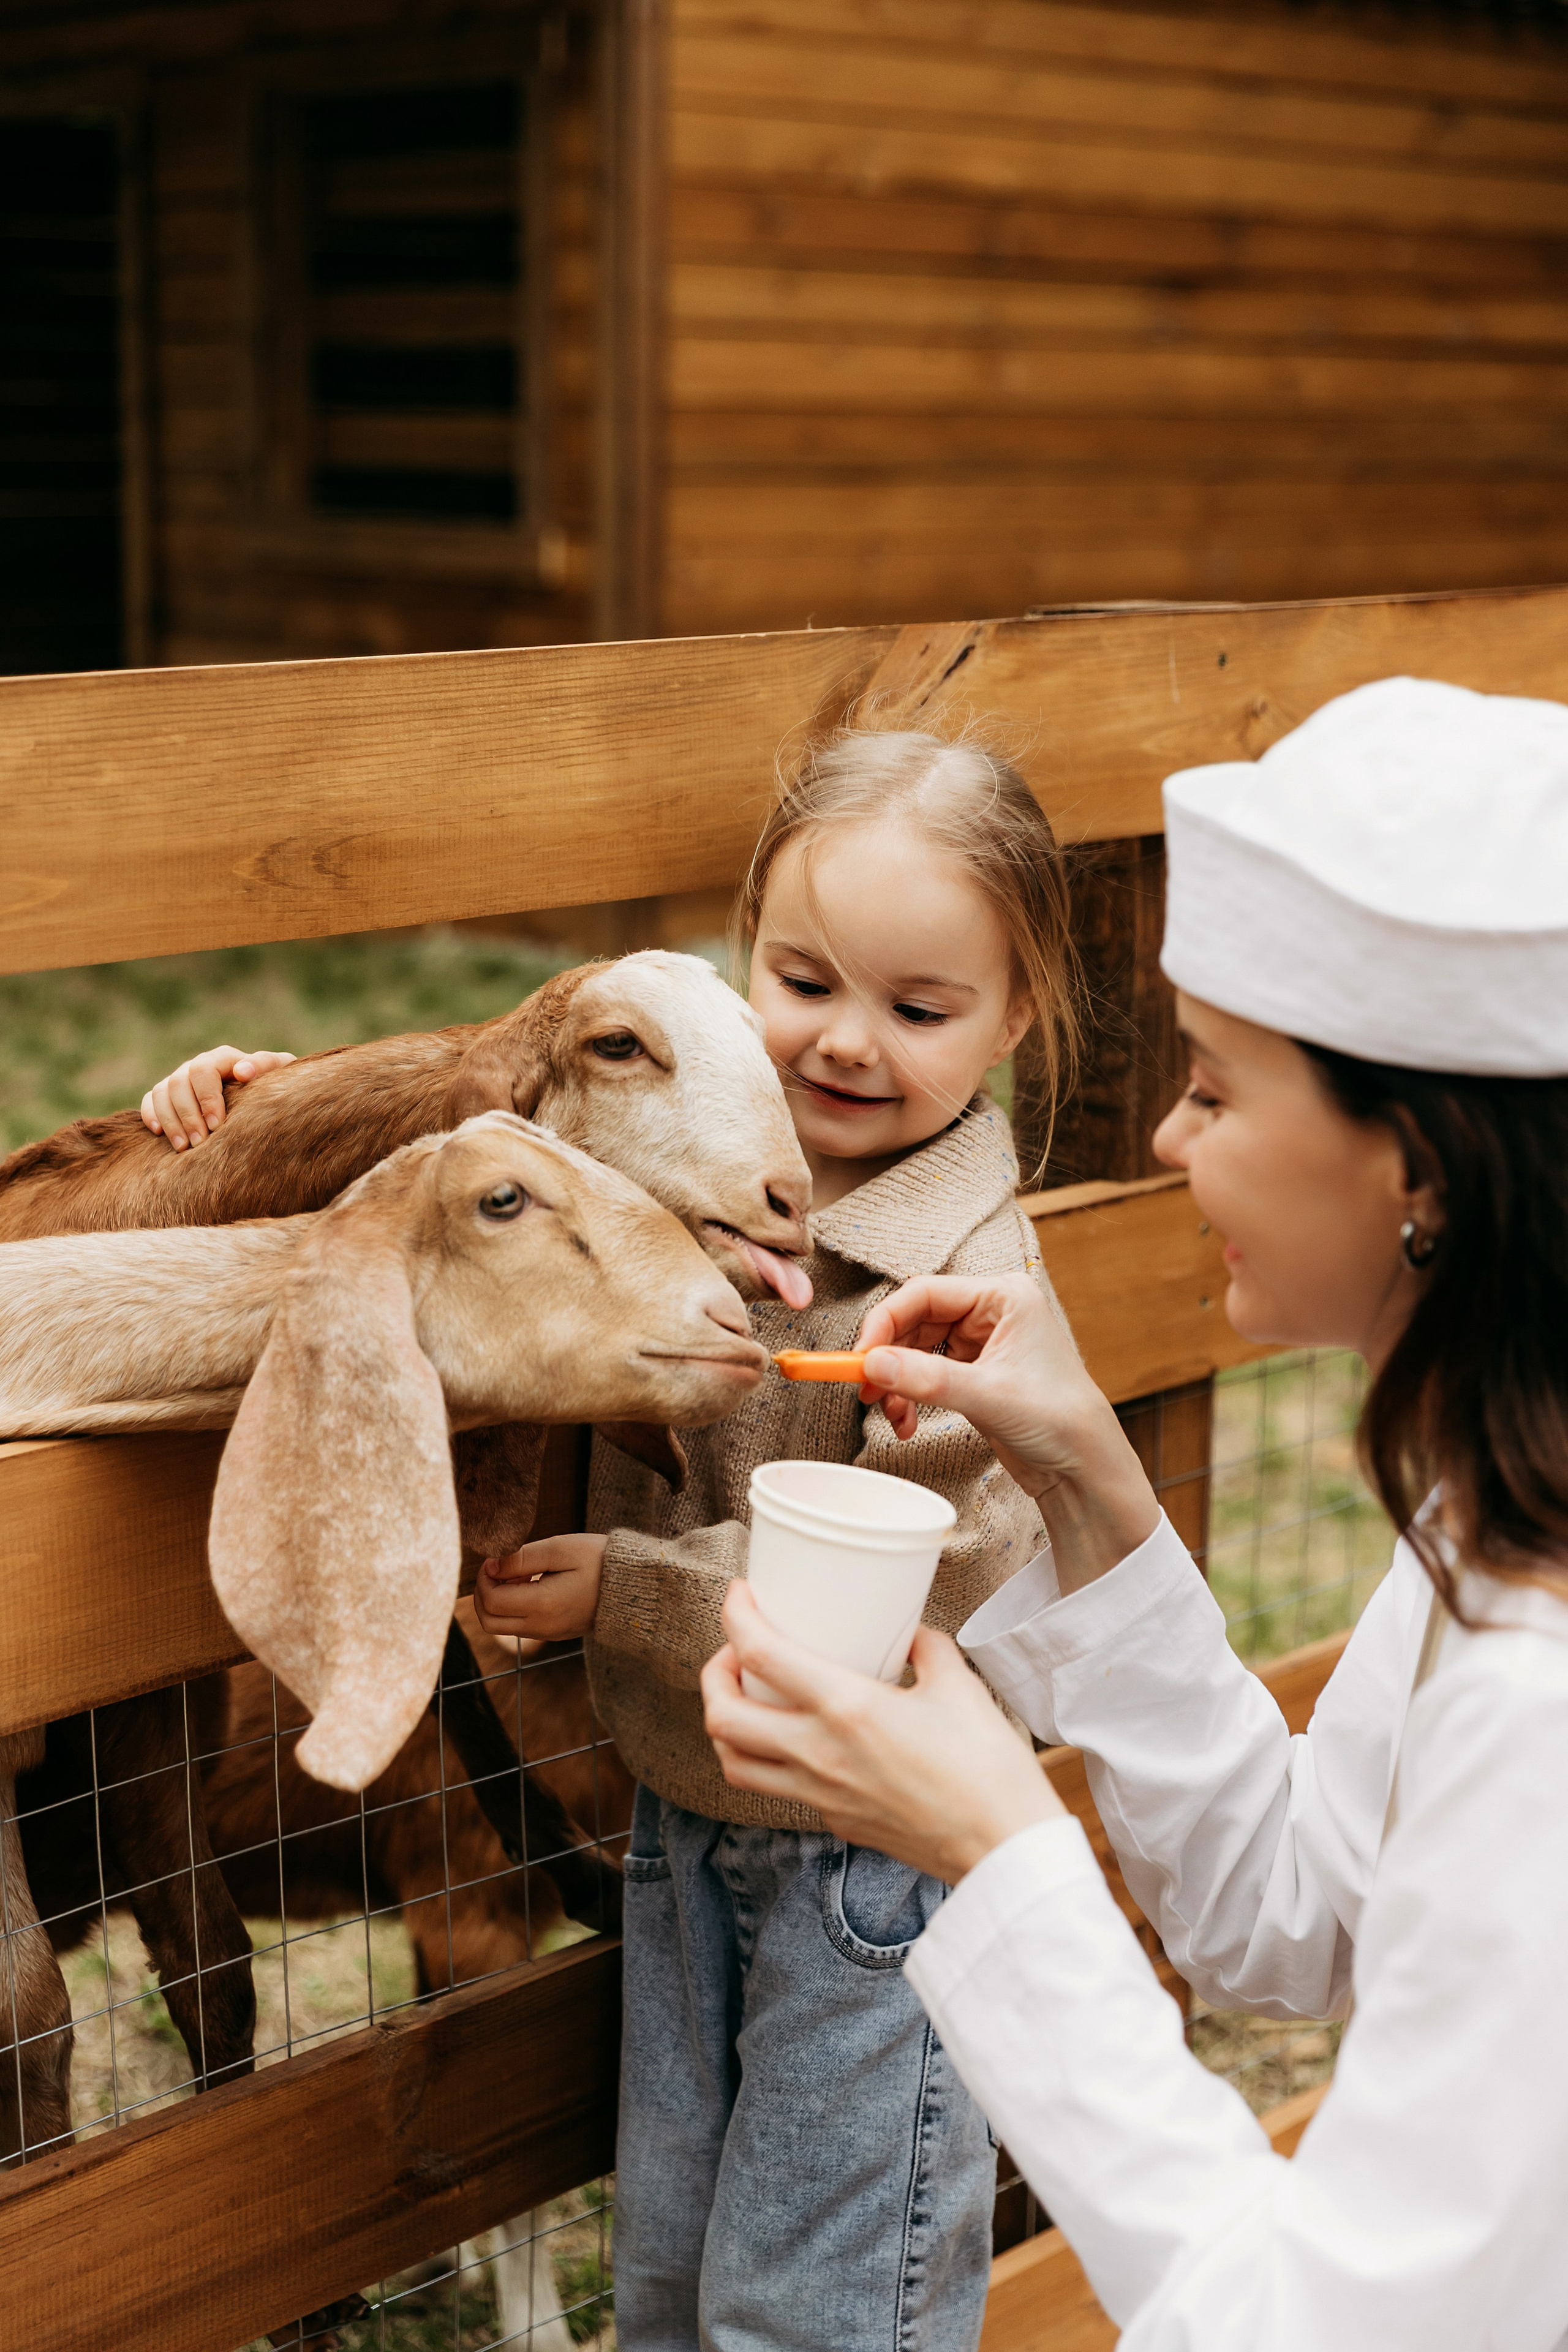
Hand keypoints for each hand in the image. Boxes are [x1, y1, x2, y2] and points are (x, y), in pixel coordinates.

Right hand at [142, 1045, 296, 1150]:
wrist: (265, 1103)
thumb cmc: (273, 1089)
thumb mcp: (278, 1075)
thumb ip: (265, 1066)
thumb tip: (242, 1071)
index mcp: (222, 1059)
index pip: (203, 1071)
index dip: (206, 1097)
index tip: (217, 1125)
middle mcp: (197, 1066)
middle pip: (178, 1083)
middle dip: (187, 1115)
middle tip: (199, 1143)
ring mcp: (181, 1080)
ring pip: (162, 1093)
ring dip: (170, 1121)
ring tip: (183, 1148)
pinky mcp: (169, 1096)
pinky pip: (150, 1100)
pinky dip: (151, 1115)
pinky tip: (159, 1133)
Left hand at [473, 1534, 607, 1640]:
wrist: (636, 1586)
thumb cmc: (600, 1561)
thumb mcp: (561, 1549)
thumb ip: (522, 1557)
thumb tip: (490, 1565)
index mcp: (542, 1605)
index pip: (491, 1600)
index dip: (484, 1577)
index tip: (496, 1558)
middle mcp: (542, 1627)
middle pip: (489, 1621)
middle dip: (484, 1593)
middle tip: (499, 1568)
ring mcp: (549, 1634)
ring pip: (502, 1626)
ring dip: (498, 1600)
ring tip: (519, 1573)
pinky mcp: (555, 1633)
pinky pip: (520, 1626)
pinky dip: (514, 1606)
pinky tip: (531, 1583)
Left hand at [701, 1582, 1063, 1883]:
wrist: (1002, 1846)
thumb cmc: (987, 1766)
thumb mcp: (959, 1685)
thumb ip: (925, 1648)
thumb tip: (907, 1633)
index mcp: (847, 1708)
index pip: (760, 1653)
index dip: (735, 1616)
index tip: (739, 1595)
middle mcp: (820, 1754)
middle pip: (722, 1718)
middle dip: (713, 1676)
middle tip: (735, 1654)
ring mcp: (822, 1795)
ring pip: (735, 1765)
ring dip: (727, 1727)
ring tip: (748, 1700)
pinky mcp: (835, 1820)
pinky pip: (780, 1790)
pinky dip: (771, 1760)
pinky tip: (798, 1740)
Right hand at [852, 1274, 1159, 1591]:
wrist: (1084, 1467)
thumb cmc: (1058, 1419)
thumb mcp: (987, 1395)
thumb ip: (926, 1377)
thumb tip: (872, 1364)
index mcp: (1004, 1297)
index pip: (925, 1293)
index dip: (885, 1322)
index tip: (860, 1357)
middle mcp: (992, 1313)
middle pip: (915, 1321)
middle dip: (889, 1359)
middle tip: (868, 1392)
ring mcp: (983, 1344)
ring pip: (915, 1350)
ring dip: (897, 1383)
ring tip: (894, 1418)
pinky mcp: (976, 1374)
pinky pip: (926, 1375)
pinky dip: (911, 1397)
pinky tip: (908, 1423)